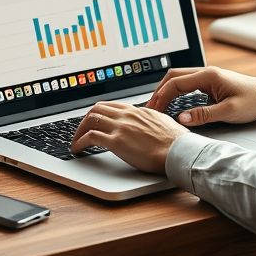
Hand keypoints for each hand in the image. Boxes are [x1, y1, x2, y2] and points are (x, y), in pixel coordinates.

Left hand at [70, 101, 186, 173]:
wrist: (179, 150)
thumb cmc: (175, 141)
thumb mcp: (161, 123)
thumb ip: (149, 121)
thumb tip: (147, 125)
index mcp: (137, 110)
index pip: (110, 105)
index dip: (98, 113)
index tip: (93, 121)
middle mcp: (127, 115)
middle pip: (96, 109)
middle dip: (85, 120)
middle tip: (81, 131)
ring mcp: (121, 127)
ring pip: (90, 120)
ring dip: (79, 131)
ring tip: (76, 142)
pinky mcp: (117, 142)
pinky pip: (91, 137)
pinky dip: (80, 142)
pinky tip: (78, 149)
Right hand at [146, 66, 255, 126]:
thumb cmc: (253, 101)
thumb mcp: (229, 112)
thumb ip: (204, 115)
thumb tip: (181, 119)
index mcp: (208, 76)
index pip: (175, 83)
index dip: (161, 96)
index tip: (154, 110)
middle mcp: (206, 73)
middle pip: (173, 76)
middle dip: (159, 91)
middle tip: (150, 108)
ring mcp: (207, 77)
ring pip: (179, 78)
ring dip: (166, 90)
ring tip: (158, 106)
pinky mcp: (210, 83)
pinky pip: (187, 84)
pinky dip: (176, 92)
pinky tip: (173, 103)